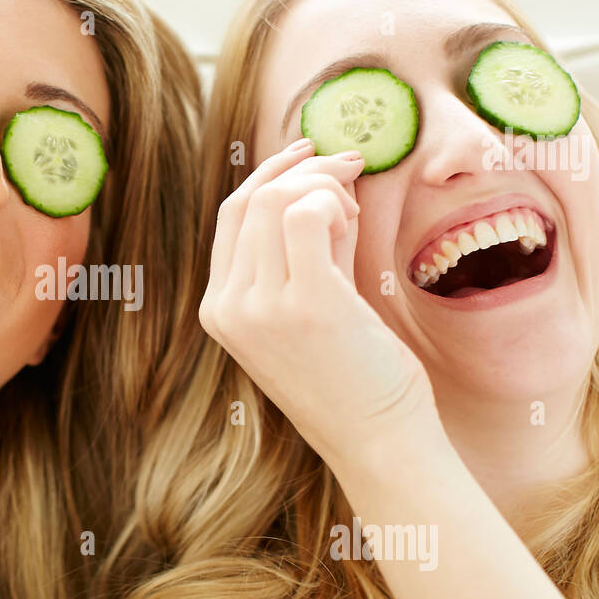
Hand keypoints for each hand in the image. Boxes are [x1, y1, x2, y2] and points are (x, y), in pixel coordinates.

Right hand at [198, 139, 436, 467]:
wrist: (378, 441)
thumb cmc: (355, 377)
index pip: (231, 216)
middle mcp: (230, 307)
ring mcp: (261, 307)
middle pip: (251, 200)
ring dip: (323, 186)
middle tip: (351, 170)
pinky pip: (307, 216)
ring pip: (276, 200)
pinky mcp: (305, 304)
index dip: (270, 174)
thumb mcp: (316, 303)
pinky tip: (355, 223)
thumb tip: (328, 179)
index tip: (312, 156)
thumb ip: (312, 246)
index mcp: (220, 309)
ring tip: (356, 212)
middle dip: (305, 171)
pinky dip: (333, 202)